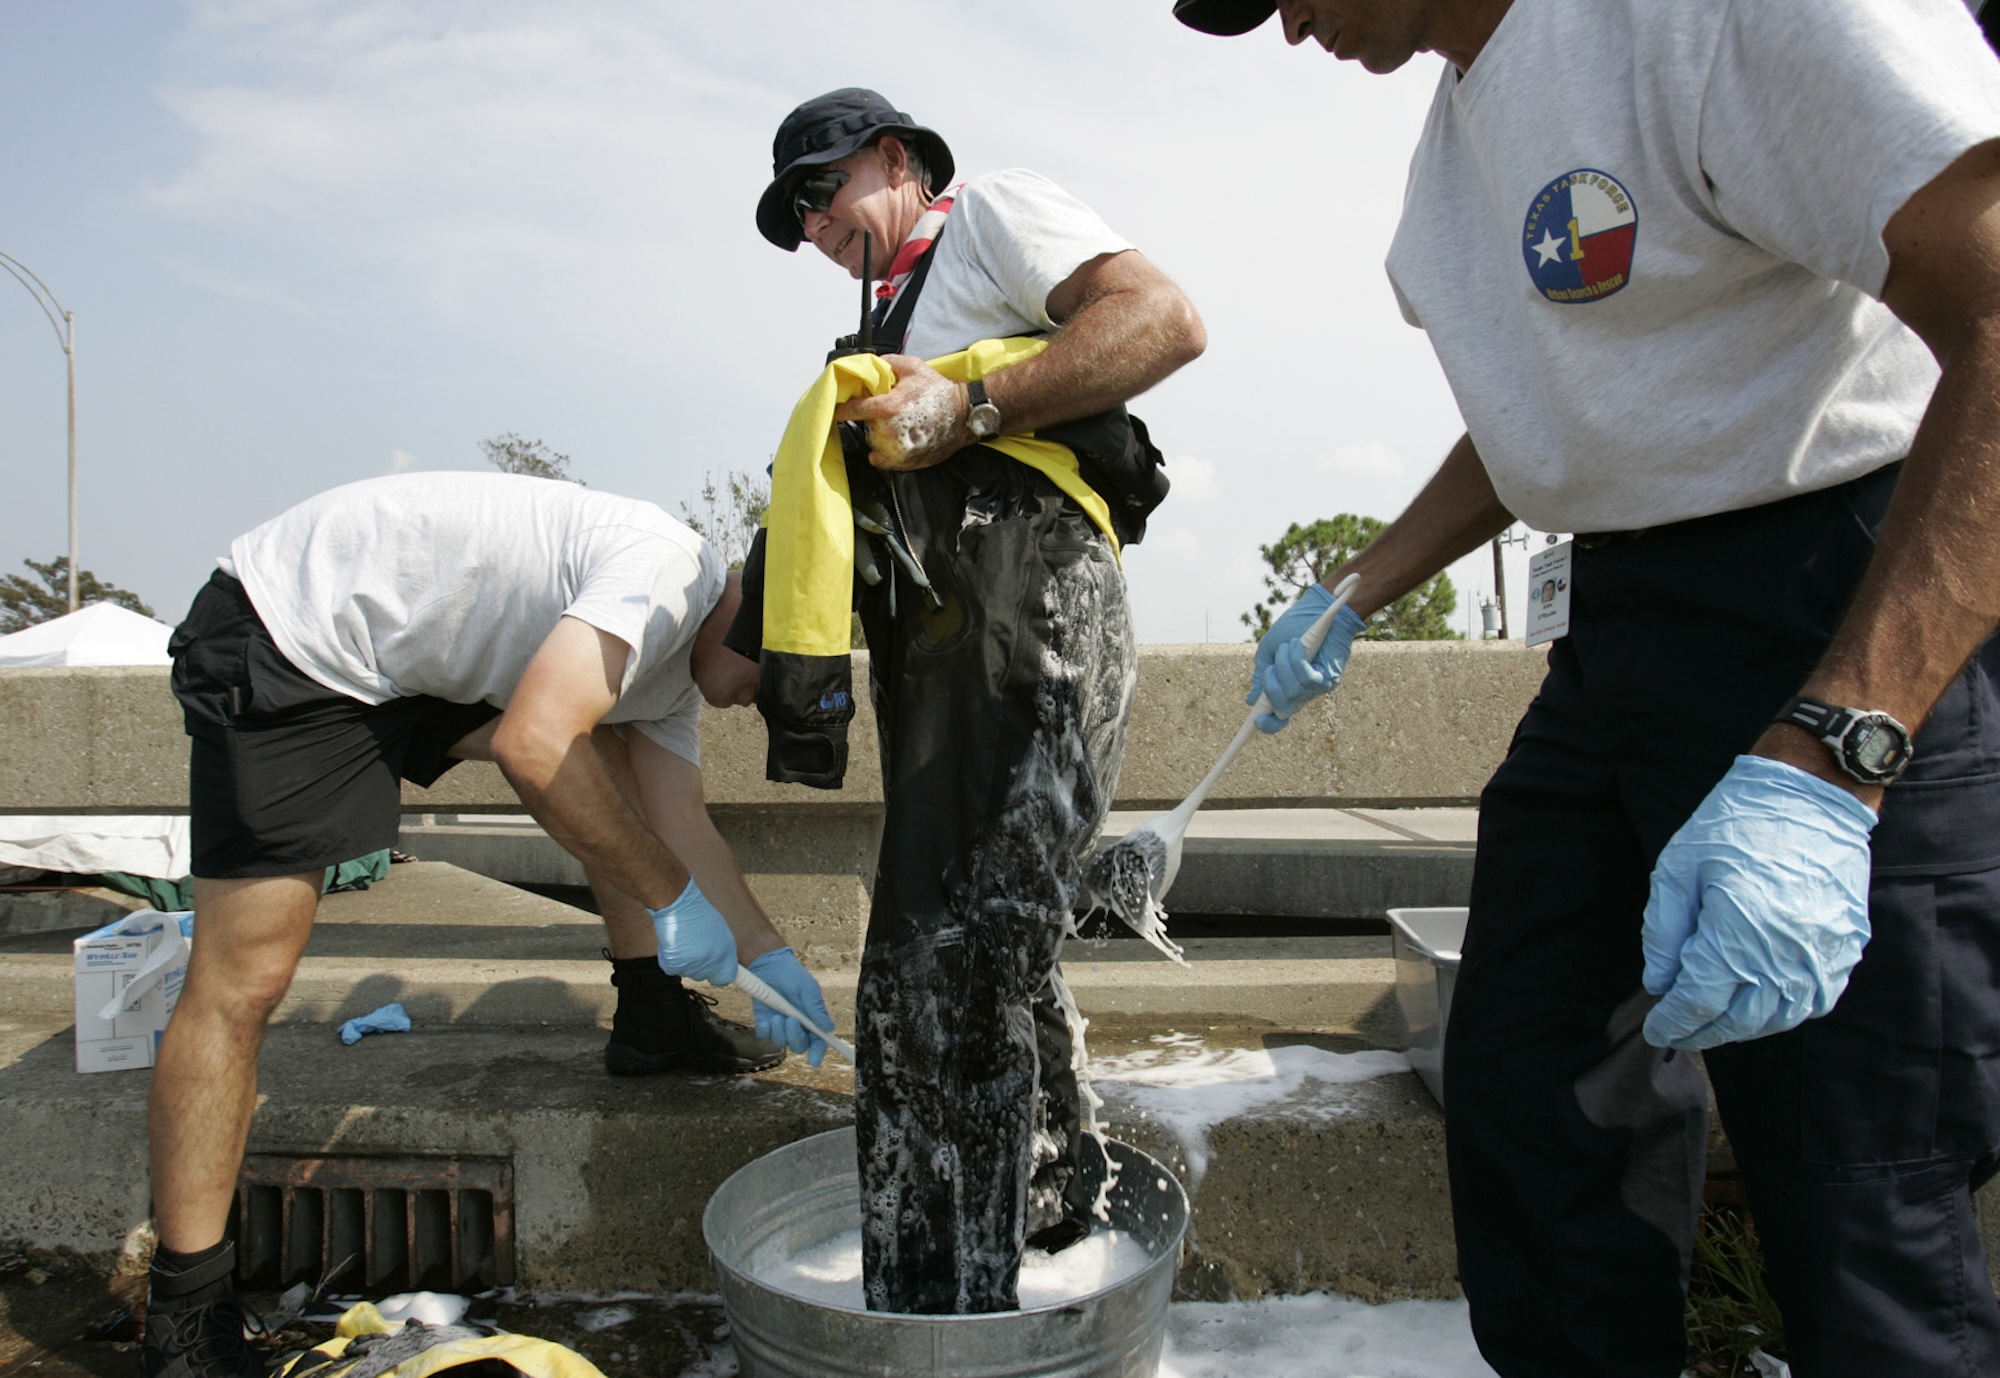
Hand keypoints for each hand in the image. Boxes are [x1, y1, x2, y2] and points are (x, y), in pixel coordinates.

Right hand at [650, 878, 736, 983]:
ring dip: (682, 960)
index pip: (726, 977)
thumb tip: (720, 964)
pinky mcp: (675, 965)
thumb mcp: (719, 931)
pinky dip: (668, 957)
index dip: (719, 975)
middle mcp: (712, 963)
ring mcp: (693, 966)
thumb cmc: (697, 913)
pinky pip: (670, 968)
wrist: (678, 904)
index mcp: (726, 953)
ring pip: (686, 971)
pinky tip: (671, 942)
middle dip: (697, 965)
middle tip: (692, 945)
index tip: (715, 974)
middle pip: (703, 976)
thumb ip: (720, 950)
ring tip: (682, 938)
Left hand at [747, 947, 833, 1067]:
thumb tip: (828, 1028)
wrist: (769, 964)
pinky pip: (765, 1037)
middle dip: (795, 1037)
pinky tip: (766, 1019)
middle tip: (790, 1020)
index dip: (818, 1052)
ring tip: (776, 1015)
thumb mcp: (808, 988)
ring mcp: (781, 1026)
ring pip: (781, 1043)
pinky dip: (766, 1030)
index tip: (815, 1060)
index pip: (819, 1041)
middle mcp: (798, 1026)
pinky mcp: (765, 1023)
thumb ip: (816, 1008)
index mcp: (812, 1019)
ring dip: (779, 1032)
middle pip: (799, 1046)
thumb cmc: (792, 975)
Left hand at [832, 354, 964, 470]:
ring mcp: (897, 450)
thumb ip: (887, 363)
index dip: (840, 409)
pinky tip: (898, 439)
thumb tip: (870, 365)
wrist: (964, 416)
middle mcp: (889, 432)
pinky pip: (881, 459)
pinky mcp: (904, 463)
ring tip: (900, 424)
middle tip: (892, 410)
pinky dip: (885, 451)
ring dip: (880, 434)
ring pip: (873, 442)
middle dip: (873, 417)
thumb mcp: (913, 366)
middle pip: (865, 426)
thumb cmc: (941, 393)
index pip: (852, 410)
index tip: (834, 409)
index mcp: (888, 407)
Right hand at [1248, 585, 1366, 732]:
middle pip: (1284, 709)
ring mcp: (1317, 687)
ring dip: (1284, 666)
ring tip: (1289, 646)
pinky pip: (1308, 678)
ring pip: (1294, 692)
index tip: (1257, 723)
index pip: (1278, 718)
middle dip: (1272, 688)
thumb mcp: (1269, 652)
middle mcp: (1302, 693)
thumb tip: (1251, 701)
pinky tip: (1299, 645)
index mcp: (1286, 690)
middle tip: (1271, 668)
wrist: (1316, 609)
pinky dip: (1298, 661)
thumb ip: (1260, 676)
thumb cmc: (1293, 629)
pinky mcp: (1329, 676)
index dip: (1268, 725)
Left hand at [1641, 755, 1877, 1050]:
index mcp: (1736, 933)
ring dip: (1742, 1029)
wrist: (1811, 796)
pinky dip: (1783, 1013)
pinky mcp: (1845, 949)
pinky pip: (1815, 1002)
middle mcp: (1783, 954)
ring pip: (1777, 1019)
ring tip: (1714, 1023)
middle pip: (1738, 1021)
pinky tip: (1760, 1006)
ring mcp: (1820, 956)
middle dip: (1702, 1033)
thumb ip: (1663, 932)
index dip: (1673, 1023)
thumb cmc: (1735, 826)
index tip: (1655, 1030)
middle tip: (1679, 1032)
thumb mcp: (1677, 869)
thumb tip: (1658, 983)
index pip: (1698, 1002)